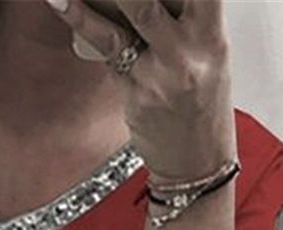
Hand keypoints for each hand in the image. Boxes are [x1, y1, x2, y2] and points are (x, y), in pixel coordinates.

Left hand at [46, 0, 236, 181]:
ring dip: (84, 12)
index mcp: (212, 36)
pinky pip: (108, 60)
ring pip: (116, 34)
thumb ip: (184, 23)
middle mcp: (186, 54)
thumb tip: (144, 2)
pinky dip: (88, 33)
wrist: (197, 159)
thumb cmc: (202, 105)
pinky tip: (70, 13)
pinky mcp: (135, 98)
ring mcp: (158, 78)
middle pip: (146, 7)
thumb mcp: (208, 55)